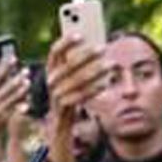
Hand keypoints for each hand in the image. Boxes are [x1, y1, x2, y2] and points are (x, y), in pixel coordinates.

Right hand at [0, 58, 29, 143]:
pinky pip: (13, 110)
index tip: (13, 58)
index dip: (5, 66)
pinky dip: (20, 106)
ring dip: (20, 90)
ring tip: (28, 82)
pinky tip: (28, 102)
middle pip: (5, 86)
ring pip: (11, 97)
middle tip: (26, 70)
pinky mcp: (2, 118)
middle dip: (16, 77)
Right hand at [44, 33, 109, 161]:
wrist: (59, 127)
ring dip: (95, 71)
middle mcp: (50, 81)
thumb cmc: (70, 97)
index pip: (55, 52)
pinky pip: (80, 96)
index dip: (66, 42)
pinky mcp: (63, 108)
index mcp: (51, 70)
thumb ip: (78, 64)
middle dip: (87, 55)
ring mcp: (55, 95)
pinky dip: (93, 89)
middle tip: (104, 48)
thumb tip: (96, 47)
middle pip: (69, 64)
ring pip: (77, 80)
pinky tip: (105, 84)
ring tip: (110, 65)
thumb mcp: (71, 80)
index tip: (81, 34)